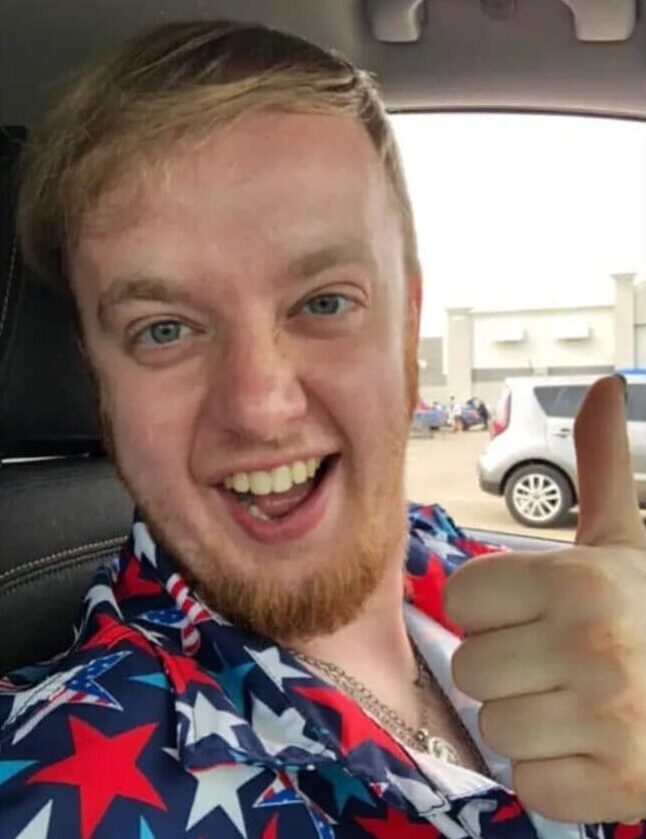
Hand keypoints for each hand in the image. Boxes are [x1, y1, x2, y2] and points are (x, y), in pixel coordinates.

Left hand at [444, 375, 645, 823]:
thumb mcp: (623, 541)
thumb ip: (602, 465)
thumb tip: (604, 386)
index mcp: (576, 580)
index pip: (463, 599)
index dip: (494, 611)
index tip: (537, 614)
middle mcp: (590, 646)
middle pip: (472, 666)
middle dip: (508, 667)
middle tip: (561, 663)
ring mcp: (606, 721)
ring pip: (495, 727)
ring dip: (529, 721)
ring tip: (576, 704)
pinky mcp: (615, 787)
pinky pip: (529, 783)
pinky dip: (554, 773)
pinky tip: (592, 747)